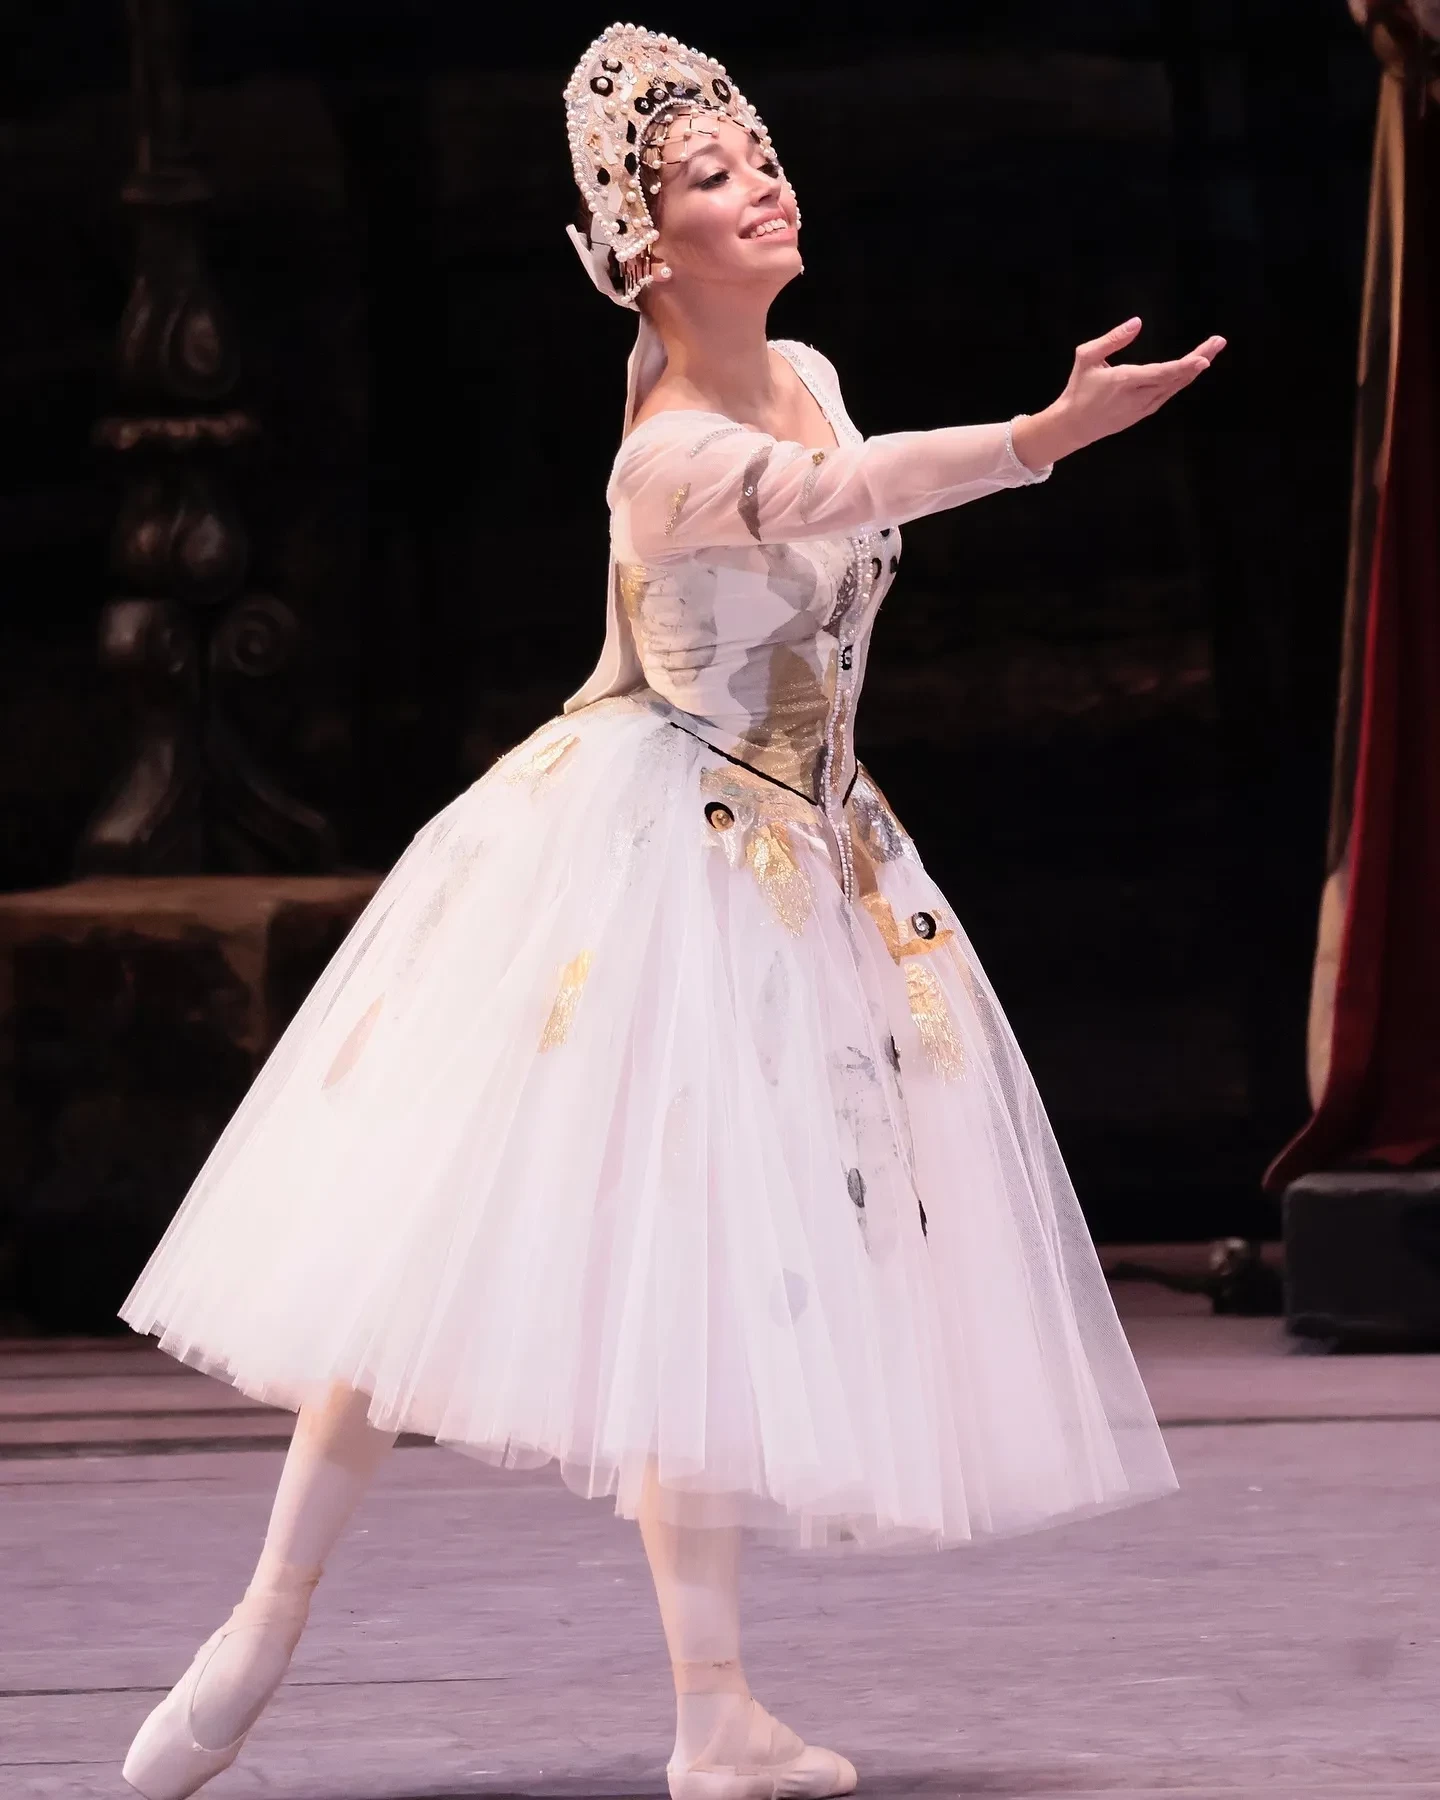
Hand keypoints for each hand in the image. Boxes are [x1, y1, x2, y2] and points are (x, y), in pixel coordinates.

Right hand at [1011, 317, 1225, 468]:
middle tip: (1219, 341)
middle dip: (1200, 359)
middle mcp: (1139, 397)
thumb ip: (1112, 339)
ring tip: (1210, 350)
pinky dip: (1181, 379)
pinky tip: (1192, 368)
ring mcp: (1144, 408)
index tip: (1204, 359)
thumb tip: (1137, 322)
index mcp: (1124, 382)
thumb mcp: (1086, 357)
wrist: (1073, 426)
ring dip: (1193, 369)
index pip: (1161, 373)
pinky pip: (1168, 393)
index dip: (1184, 366)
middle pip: (1176, 378)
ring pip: (1175, 387)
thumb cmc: (1078, 389)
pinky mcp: (1144, 413)